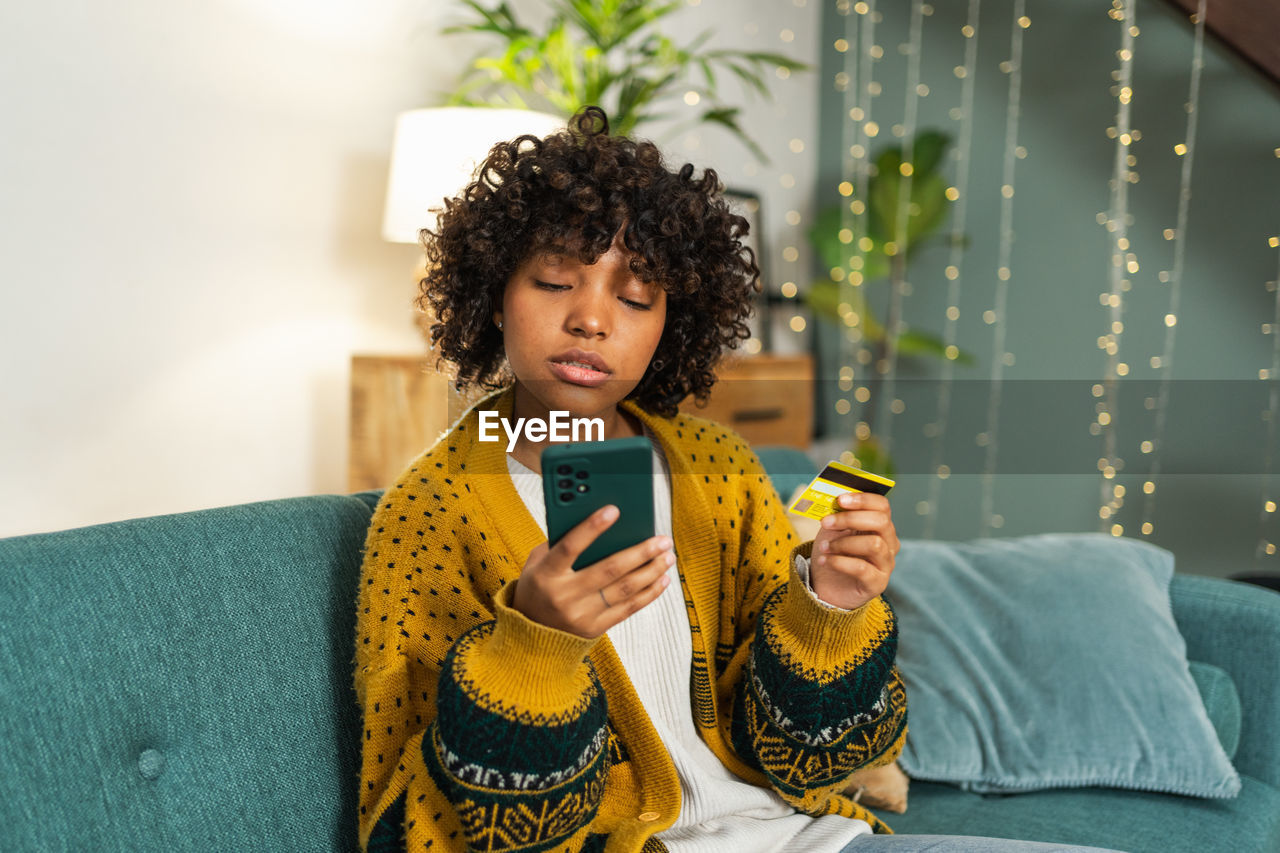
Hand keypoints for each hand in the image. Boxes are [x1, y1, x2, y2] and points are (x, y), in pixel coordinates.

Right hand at [512, 505, 674, 638]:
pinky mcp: (595, 628)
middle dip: (641, 552)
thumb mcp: (538, 563)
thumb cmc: (538, 587)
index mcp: (546, 575)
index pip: (570, 547)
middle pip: (609, 569)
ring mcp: (581, 615)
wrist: (530, 634)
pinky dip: (649, 592)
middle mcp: (564, 596)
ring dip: (652, 571)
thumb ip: (561, 543)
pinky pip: (629, 609)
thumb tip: (598, 523)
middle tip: (662, 540)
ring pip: (625, 589)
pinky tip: (662, 579)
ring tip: (668, 556)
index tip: (613, 510)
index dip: (591, 528)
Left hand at [809, 491, 899, 610]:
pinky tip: (825, 561)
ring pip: (875, 544)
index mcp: (880, 526)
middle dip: (851, 518)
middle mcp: (889, 543)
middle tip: (826, 522)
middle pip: (881, 522)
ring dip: (844, 543)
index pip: (882, 506)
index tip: (840, 499)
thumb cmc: (834, 553)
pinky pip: (862, 568)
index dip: (863, 499)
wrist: (828, 587)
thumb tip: (831, 500)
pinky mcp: (878, 583)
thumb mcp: (832, 530)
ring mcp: (886, 564)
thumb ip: (835, 515)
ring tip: (824, 546)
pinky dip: (839, 562)